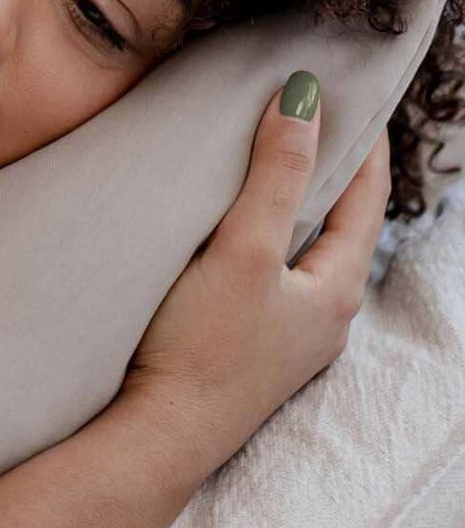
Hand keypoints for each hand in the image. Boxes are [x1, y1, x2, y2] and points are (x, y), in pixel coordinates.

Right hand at [120, 75, 390, 504]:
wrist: (159, 436)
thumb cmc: (202, 348)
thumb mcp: (241, 250)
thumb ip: (275, 175)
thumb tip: (305, 98)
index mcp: (338, 286)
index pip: (369, 194)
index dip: (363, 139)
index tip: (347, 91)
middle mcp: (326, 314)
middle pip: (341, 223)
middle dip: (328, 169)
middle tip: (306, 118)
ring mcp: (290, 337)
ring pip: (305, 253)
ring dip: (294, 207)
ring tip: (268, 166)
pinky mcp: (251, 351)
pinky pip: (272, 279)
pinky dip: (264, 242)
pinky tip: (231, 238)